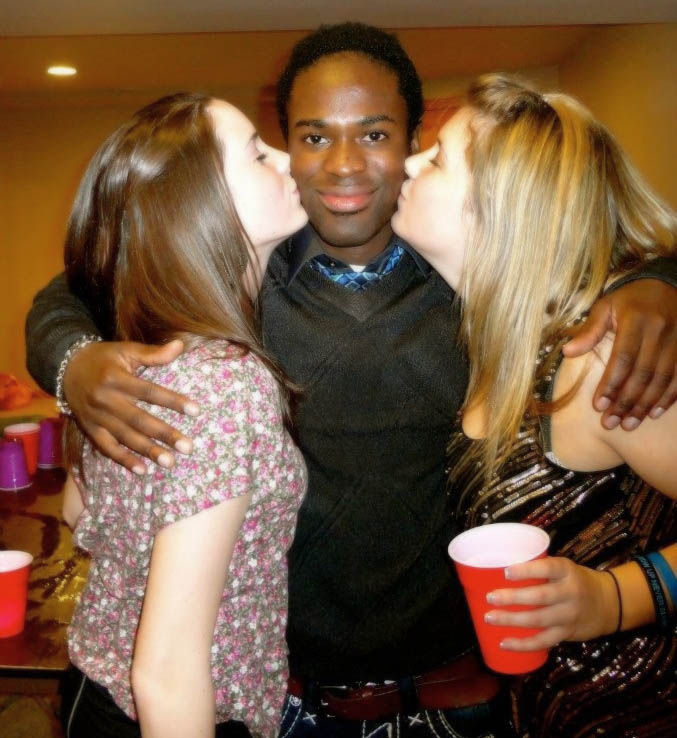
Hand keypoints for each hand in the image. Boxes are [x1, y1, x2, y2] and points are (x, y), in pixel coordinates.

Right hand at [63, 339, 197, 473]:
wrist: (66, 368)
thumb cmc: (104, 358)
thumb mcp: (126, 350)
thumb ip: (153, 353)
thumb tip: (181, 345)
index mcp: (116, 378)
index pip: (149, 392)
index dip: (173, 401)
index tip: (196, 411)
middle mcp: (105, 400)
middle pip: (139, 420)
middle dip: (164, 434)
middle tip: (188, 447)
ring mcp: (96, 417)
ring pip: (125, 437)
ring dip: (148, 451)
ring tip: (170, 462)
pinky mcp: (90, 429)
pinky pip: (107, 448)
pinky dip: (123, 460)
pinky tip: (143, 470)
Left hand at [483, 557, 617, 650]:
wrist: (609, 603)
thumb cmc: (574, 580)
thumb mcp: (563, 567)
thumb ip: (540, 568)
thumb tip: (499, 566)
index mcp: (566, 571)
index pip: (547, 569)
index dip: (527, 571)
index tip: (506, 572)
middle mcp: (570, 593)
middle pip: (540, 597)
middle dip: (513, 598)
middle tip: (490, 597)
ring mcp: (569, 615)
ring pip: (539, 620)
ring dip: (512, 620)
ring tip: (490, 618)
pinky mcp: (567, 634)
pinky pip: (543, 641)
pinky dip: (522, 644)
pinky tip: (504, 643)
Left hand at [563, 279, 676, 429]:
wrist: (668, 283)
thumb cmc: (630, 299)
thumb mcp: (606, 306)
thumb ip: (589, 330)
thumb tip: (567, 352)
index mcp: (636, 320)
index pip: (623, 358)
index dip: (611, 384)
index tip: (598, 406)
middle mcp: (660, 331)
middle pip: (643, 373)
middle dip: (626, 401)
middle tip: (611, 423)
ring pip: (662, 379)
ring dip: (645, 405)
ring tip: (628, 424)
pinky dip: (668, 398)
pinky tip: (654, 413)